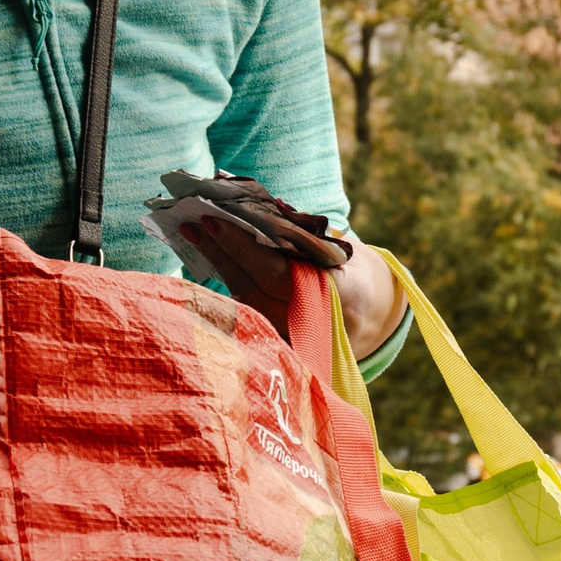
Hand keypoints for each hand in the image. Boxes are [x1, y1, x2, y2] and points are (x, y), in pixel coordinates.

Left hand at [180, 222, 404, 359]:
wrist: (367, 316)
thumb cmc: (348, 270)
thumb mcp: (338, 250)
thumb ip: (299, 238)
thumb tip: (247, 210)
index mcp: (340, 296)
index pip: (276, 274)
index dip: (242, 249)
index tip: (214, 221)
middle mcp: (316, 327)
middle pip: (253, 290)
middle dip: (220, 253)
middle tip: (193, 223)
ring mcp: (295, 344)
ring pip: (245, 304)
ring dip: (217, 267)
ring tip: (195, 236)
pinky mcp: (280, 349)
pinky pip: (246, 312)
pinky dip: (228, 284)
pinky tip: (210, 259)